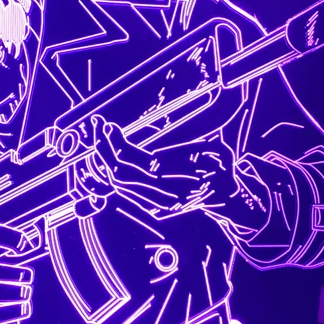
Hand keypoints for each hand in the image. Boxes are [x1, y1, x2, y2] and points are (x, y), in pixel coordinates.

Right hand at [0, 233, 32, 323]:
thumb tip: (23, 244)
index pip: (20, 275)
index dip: (26, 275)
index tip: (21, 275)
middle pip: (22, 291)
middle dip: (25, 289)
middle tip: (20, 288)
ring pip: (21, 308)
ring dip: (23, 303)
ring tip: (17, 300)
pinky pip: (13, 322)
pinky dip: (15, 316)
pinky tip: (8, 311)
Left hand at [78, 115, 267, 229]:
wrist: (226, 198)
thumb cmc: (224, 172)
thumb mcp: (220, 155)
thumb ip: (198, 153)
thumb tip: (164, 159)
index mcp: (172, 188)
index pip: (132, 167)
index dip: (116, 146)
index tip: (108, 126)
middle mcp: (157, 197)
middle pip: (118, 173)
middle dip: (103, 148)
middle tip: (97, 123)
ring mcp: (152, 200)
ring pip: (117, 179)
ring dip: (106, 154)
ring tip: (101, 130)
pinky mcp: (149, 198)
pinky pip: (123, 183)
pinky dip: (112, 164)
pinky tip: (108, 145)